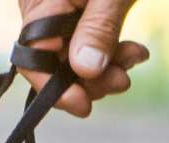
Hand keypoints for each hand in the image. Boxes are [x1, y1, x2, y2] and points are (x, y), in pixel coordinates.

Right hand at [16, 0, 151, 117]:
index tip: (84, 105)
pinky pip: (86, 45)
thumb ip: (98, 29)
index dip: (55, 88)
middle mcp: (41, 9)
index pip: (33, 57)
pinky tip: (133, 51)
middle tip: (122, 80)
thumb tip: (85, 71)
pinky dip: (110, 53)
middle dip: (90, 79)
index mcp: (40, 2)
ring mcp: (59, 13)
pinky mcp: (77, 15)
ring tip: (134, 57)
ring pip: (73, 59)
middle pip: (54, 63)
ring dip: (105, 68)